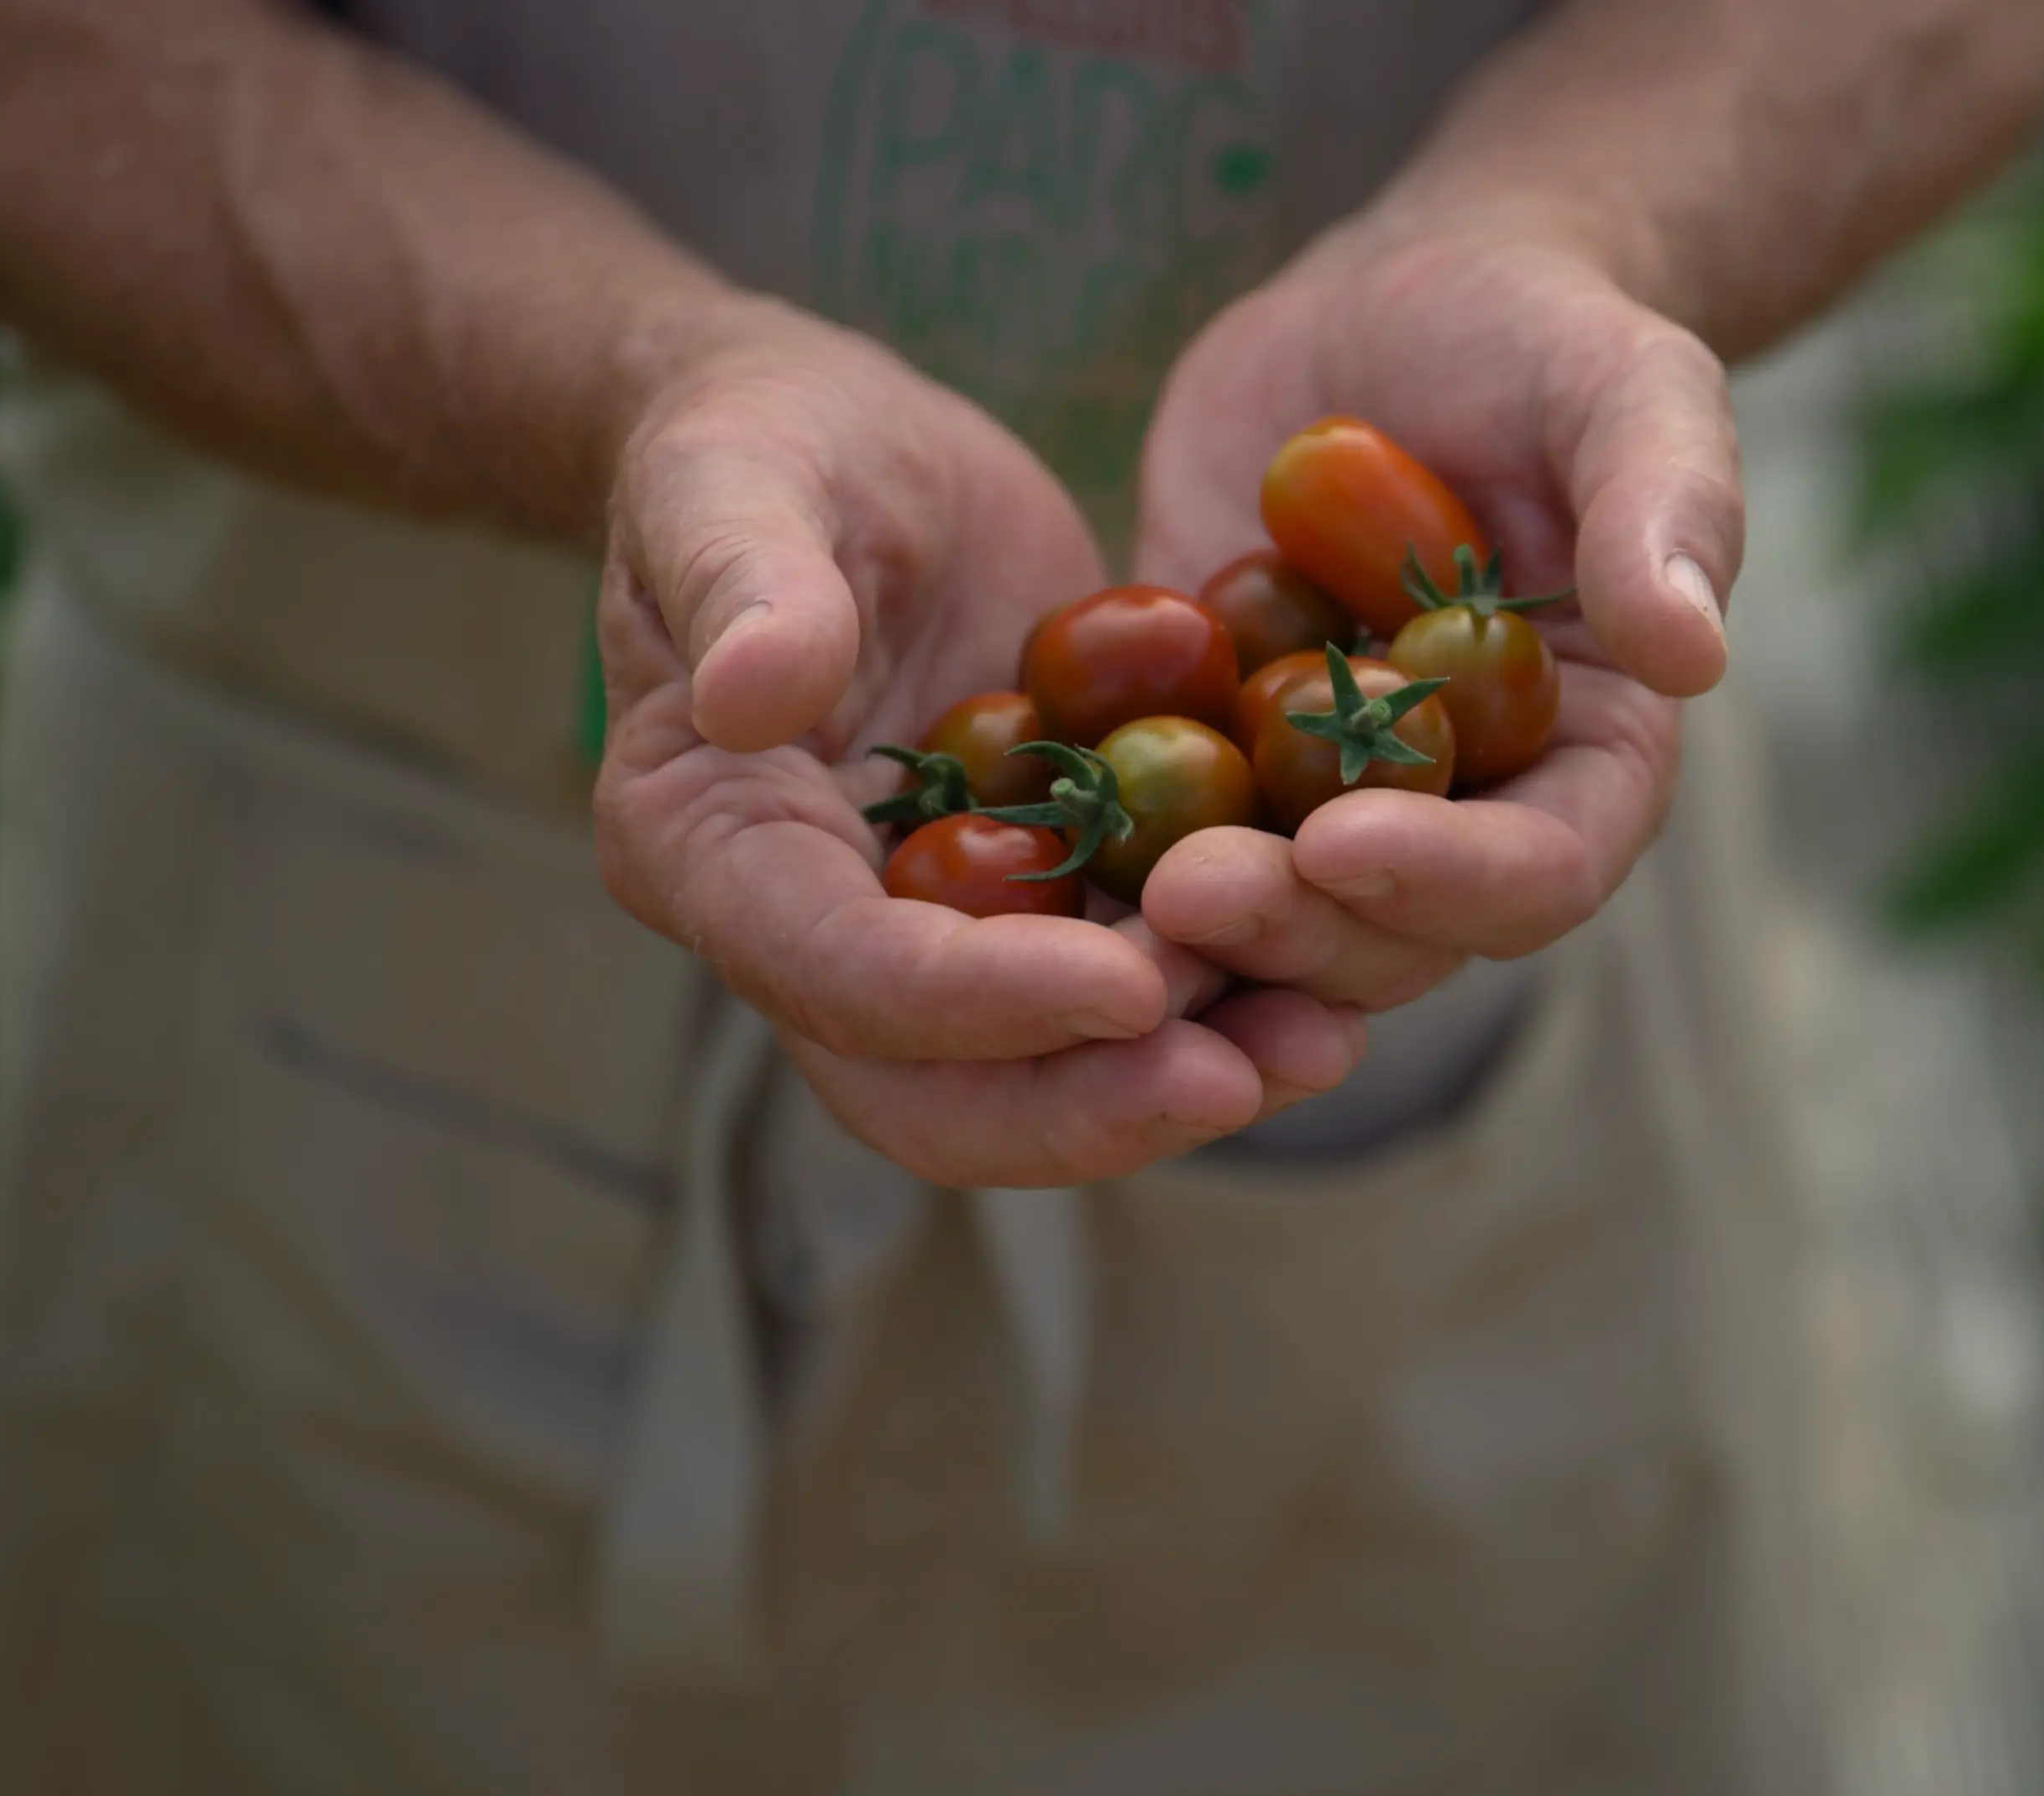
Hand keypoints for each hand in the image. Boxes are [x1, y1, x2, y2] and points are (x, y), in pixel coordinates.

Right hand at [590, 298, 1362, 1185]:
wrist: (836, 449)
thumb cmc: (763, 444)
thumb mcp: (730, 473)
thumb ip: (738, 579)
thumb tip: (751, 692)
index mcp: (703, 845)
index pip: (834, 970)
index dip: (977, 1001)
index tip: (1127, 985)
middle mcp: (804, 930)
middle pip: (930, 1093)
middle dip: (1085, 1104)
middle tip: (1238, 1076)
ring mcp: (924, 933)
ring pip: (1034, 1080)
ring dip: (1172, 1083)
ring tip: (1319, 1041)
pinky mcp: (1031, 901)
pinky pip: (1119, 996)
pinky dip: (1220, 1002)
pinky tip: (1340, 978)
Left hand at [1132, 225, 1740, 1008]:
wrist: (1395, 313)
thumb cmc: (1544, 340)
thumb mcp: (1629, 387)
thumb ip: (1668, 509)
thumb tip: (1694, 650)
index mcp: (1586, 762)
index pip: (1545, 868)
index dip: (1454, 880)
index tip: (1346, 842)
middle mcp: (1460, 816)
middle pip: (1391, 932)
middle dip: (1295, 928)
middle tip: (1190, 890)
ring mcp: (1321, 802)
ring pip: (1263, 921)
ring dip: (1188, 930)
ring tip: (1102, 889)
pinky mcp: (1204, 763)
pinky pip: (1143, 839)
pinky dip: (1086, 859)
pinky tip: (1004, 849)